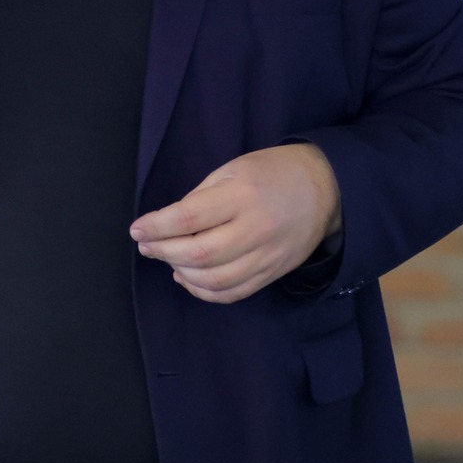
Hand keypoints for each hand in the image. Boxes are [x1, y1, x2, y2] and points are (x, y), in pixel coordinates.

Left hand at [129, 143, 342, 303]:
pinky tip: (188, 277)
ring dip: (181, 273)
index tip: (138, 230)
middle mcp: (256, 229)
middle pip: (200, 253)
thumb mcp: (232, 169)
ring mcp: (267, 256)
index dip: (157, 227)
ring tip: (167, 259)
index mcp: (241, 195)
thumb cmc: (271, 172)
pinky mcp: (272, 273)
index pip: (189, 218)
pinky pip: (233, 293)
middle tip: (147, 245)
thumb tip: (168, 226)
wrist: (324, 188)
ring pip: (215, 279)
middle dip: (164, 251)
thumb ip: (201, 197)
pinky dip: (204, 291)